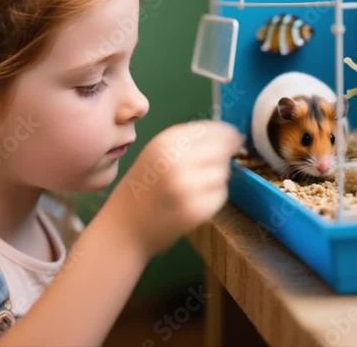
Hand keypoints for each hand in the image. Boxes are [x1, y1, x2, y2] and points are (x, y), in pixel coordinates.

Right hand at [108, 120, 242, 257]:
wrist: (124, 227)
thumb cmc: (142, 186)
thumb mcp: (157, 152)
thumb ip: (189, 141)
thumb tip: (232, 136)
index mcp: (166, 141)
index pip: (215, 129)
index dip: (227, 135)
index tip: (230, 141)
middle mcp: (177, 160)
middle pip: (224, 149)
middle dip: (223, 156)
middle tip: (208, 166)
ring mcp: (188, 187)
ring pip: (223, 172)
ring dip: (217, 177)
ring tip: (195, 185)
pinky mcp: (196, 211)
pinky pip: (221, 195)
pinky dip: (214, 197)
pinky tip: (194, 201)